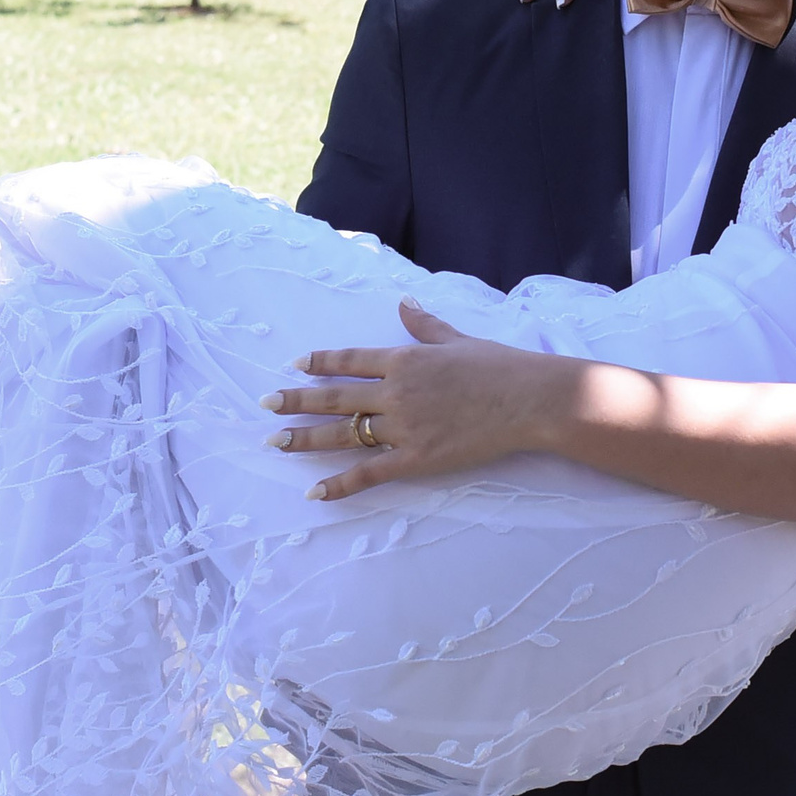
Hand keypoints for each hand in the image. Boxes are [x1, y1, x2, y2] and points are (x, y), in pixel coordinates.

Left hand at [261, 300, 565, 499]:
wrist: (530, 400)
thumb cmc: (500, 366)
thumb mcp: (458, 339)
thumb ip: (425, 326)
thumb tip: (404, 303)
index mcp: (405, 359)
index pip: (350, 360)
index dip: (320, 362)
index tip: (295, 365)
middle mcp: (396, 392)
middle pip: (334, 397)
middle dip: (296, 401)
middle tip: (264, 405)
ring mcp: (403, 427)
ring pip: (343, 434)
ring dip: (305, 438)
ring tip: (275, 440)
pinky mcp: (417, 459)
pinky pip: (369, 473)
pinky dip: (340, 484)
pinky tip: (315, 492)